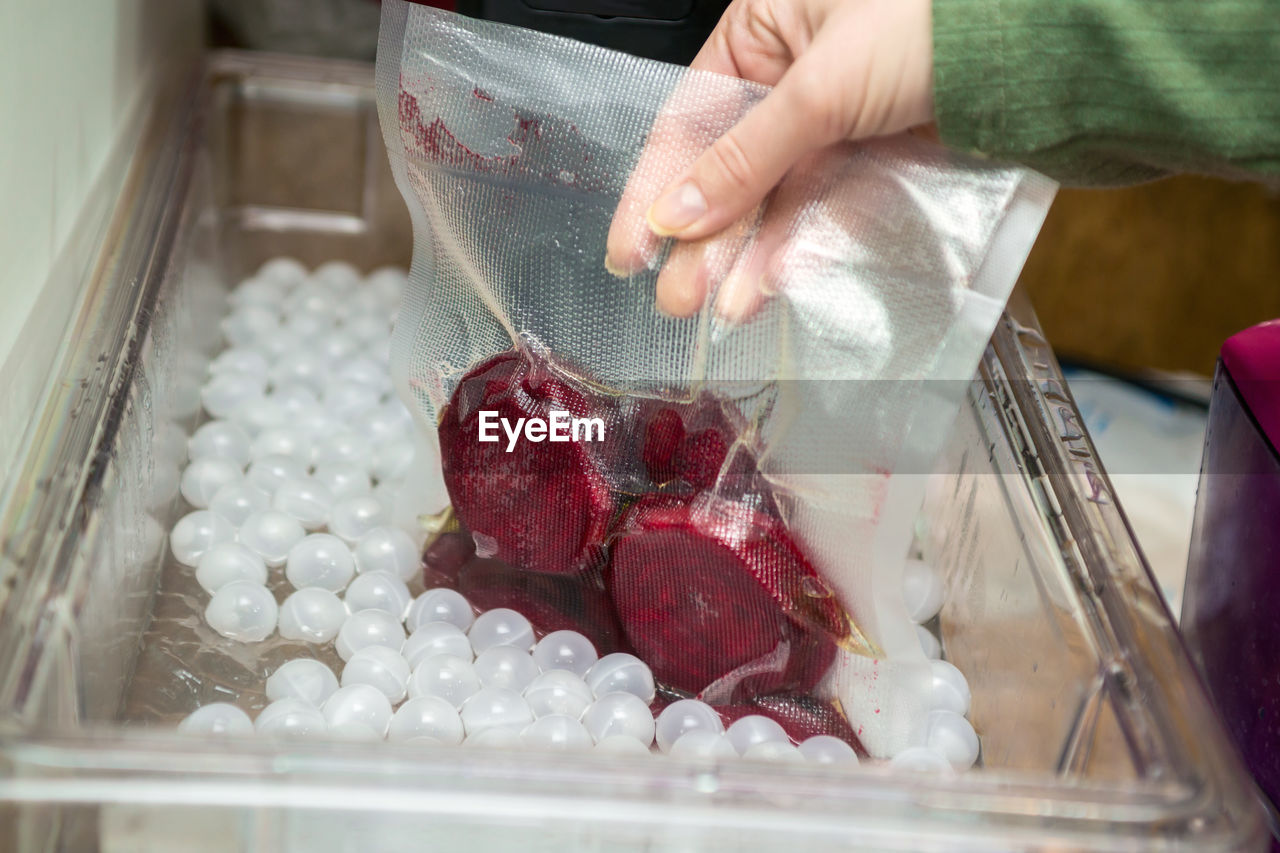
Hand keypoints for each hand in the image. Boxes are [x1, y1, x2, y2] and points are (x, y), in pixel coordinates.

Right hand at [606, 0, 934, 318]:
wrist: (1036, 46)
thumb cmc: (935, 18)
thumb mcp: (820, 88)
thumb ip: (745, 157)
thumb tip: (677, 213)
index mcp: (762, 30)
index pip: (690, 119)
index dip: (657, 188)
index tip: (632, 249)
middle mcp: (793, 75)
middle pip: (729, 168)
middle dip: (702, 237)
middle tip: (677, 296)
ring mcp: (834, 120)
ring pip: (773, 198)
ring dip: (745, 255)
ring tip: (719, 306)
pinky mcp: (872, 157)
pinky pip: (820, 209)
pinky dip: (794, 247)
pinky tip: (765, 284)